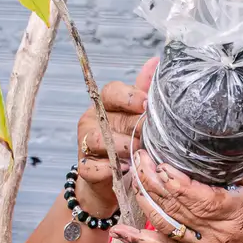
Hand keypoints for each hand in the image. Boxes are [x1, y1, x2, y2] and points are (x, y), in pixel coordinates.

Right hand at [73, 57, 157, 215]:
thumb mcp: (138, 116)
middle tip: (150, 133)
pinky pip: (93, 167)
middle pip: (108, 116)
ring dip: (120, 146)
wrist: (117, 181)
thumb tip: (156, 61)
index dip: (128, 96)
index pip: (111, 91)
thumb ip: (144, 91)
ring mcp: (85, 144)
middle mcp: (93, 121)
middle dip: (132, 126)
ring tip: (138, 152)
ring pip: (98, 140)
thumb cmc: (130, 142)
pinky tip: (125, 169)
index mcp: (106, 104)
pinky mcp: (85, 168)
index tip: (146, 103)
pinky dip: (108, 169)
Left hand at [113, 151, 242, 242]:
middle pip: (176, 204)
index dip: (177, 181)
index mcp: (236, 212)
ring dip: (145, 197)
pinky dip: (137, 239)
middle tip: (140, 156)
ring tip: (134, 173)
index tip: (162, 162)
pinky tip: (118, 231)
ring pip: (164, 220)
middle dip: (154, 179)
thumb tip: (223, 149)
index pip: (201, 197)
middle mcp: (214, 230)